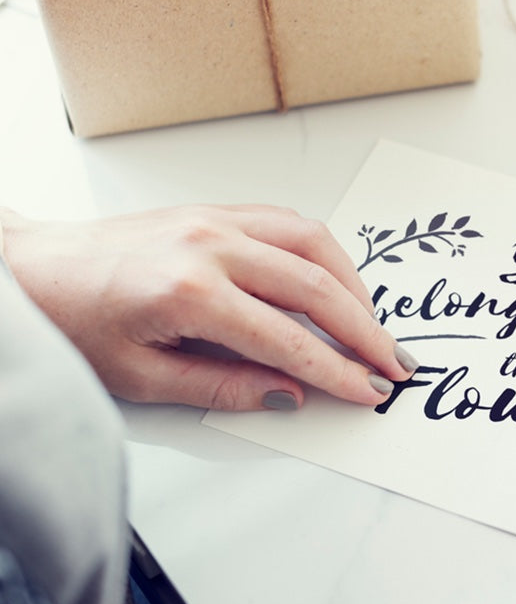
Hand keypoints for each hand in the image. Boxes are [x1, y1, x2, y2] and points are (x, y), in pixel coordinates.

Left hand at [0, 204, 417, 410]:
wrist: (31, 268)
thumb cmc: (72, 321)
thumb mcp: (140, 378)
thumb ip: (222, 387)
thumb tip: (287, 394)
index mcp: (190, 293)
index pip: (288, 340)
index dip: (336, 371)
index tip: (367, 391)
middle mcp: (211, 246)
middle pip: (316, 286)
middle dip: (364, 330)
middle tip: (392, 362)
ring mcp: (216, 220)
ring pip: (313, 243)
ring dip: (353, 285)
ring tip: (372, 324)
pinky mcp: (215, 209)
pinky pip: (289, 222)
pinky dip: (323, 253)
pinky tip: (334, 279)